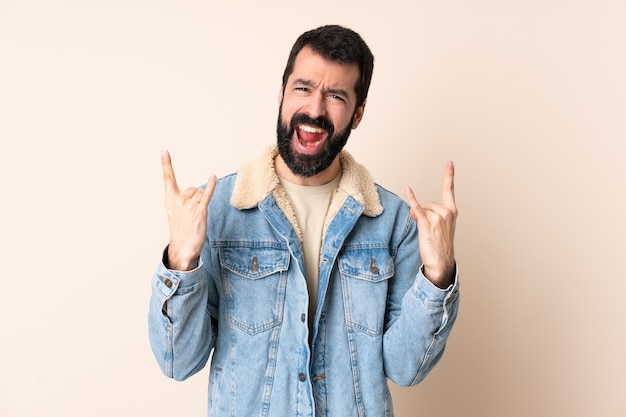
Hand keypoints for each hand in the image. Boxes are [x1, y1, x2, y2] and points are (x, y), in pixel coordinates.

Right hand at [161, 150, 215, 270]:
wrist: (182, 248)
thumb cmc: (180, 231)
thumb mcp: (175, 213)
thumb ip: (181, 200)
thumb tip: (196, 192)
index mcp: (170, 199)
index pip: (168, 178)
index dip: (166, 164)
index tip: (164, 152)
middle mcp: (178, 200)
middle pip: (194, 188)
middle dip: (197, 198)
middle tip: (192, 215)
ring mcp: (189, 205)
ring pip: (202, 194)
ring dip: (203, 203)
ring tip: (197, 217)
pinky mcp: (200, 211)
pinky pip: (207, 195)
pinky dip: (211, 186)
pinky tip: (212, 176)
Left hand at [405, 161, 456, 287]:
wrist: (441, 262)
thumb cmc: (440, 245)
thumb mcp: (438, 226)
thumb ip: (428, 214)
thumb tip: (414, 210)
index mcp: (452, 211)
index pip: (449, 190)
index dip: (449, 175)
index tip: (450, 163)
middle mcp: (446, 212)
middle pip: (429, 203)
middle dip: (425, 213)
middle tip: (430, 229)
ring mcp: (438, 217)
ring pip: (422, 209)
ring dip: (421, 220)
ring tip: (428, 233)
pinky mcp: (427, 223)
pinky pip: (417, 208)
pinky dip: (411, 199)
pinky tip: (408, 189)